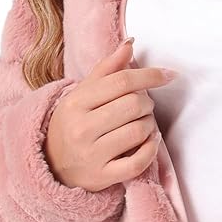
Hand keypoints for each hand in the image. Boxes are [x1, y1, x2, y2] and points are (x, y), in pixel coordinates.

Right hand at [43, 38, 178, 190]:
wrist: (51, 164)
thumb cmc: (73, 123)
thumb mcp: (82, 94)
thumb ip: (107, 69)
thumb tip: (130, 44)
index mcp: (76, 102)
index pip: (122, 81)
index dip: (150, 75)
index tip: (169, 74)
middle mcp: (81, 128)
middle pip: (134, 104)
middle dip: (147, 103)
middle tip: (144, 106)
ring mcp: (91, 154)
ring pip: (139, 130)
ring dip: (150, 125)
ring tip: (143, 124)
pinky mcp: (102, 176)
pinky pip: (138, 162)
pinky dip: (151, 150)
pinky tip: (149, 142)